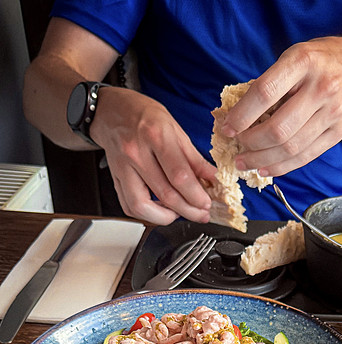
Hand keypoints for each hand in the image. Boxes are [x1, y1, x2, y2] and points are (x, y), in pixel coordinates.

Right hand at [90, 87, 216, 224]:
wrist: (111, 110)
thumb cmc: (143, 115)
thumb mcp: (175, 128)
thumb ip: (194, 157)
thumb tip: (212, 178)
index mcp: (156, 136)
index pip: (179, 176)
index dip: (196, 196)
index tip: (206, 203)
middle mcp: (136, 153)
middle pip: (165, 194)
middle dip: (188, 210)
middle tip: (200, 213)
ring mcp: (123, 167)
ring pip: (143, 206)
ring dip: (165, 218)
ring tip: (179, 214)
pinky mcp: (115, 178)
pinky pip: (129, 206)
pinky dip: (147, 215)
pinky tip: (160, 210)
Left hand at [222, 37, 341, 176]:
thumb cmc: (322, 61)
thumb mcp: (294, 56)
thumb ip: (270, 82)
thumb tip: (237, 113)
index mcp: (303, 62)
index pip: (265, 93)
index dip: (242, 115)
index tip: (228, 128)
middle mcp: (321, 88)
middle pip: (278, 128)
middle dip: (251, 143)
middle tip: (238, 148)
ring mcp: (332, 113)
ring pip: (291, 147)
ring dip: (263, 160)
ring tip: (246, 163)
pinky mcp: (338, 133)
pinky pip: (306, 156)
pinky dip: (282, 166)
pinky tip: (266, 168)